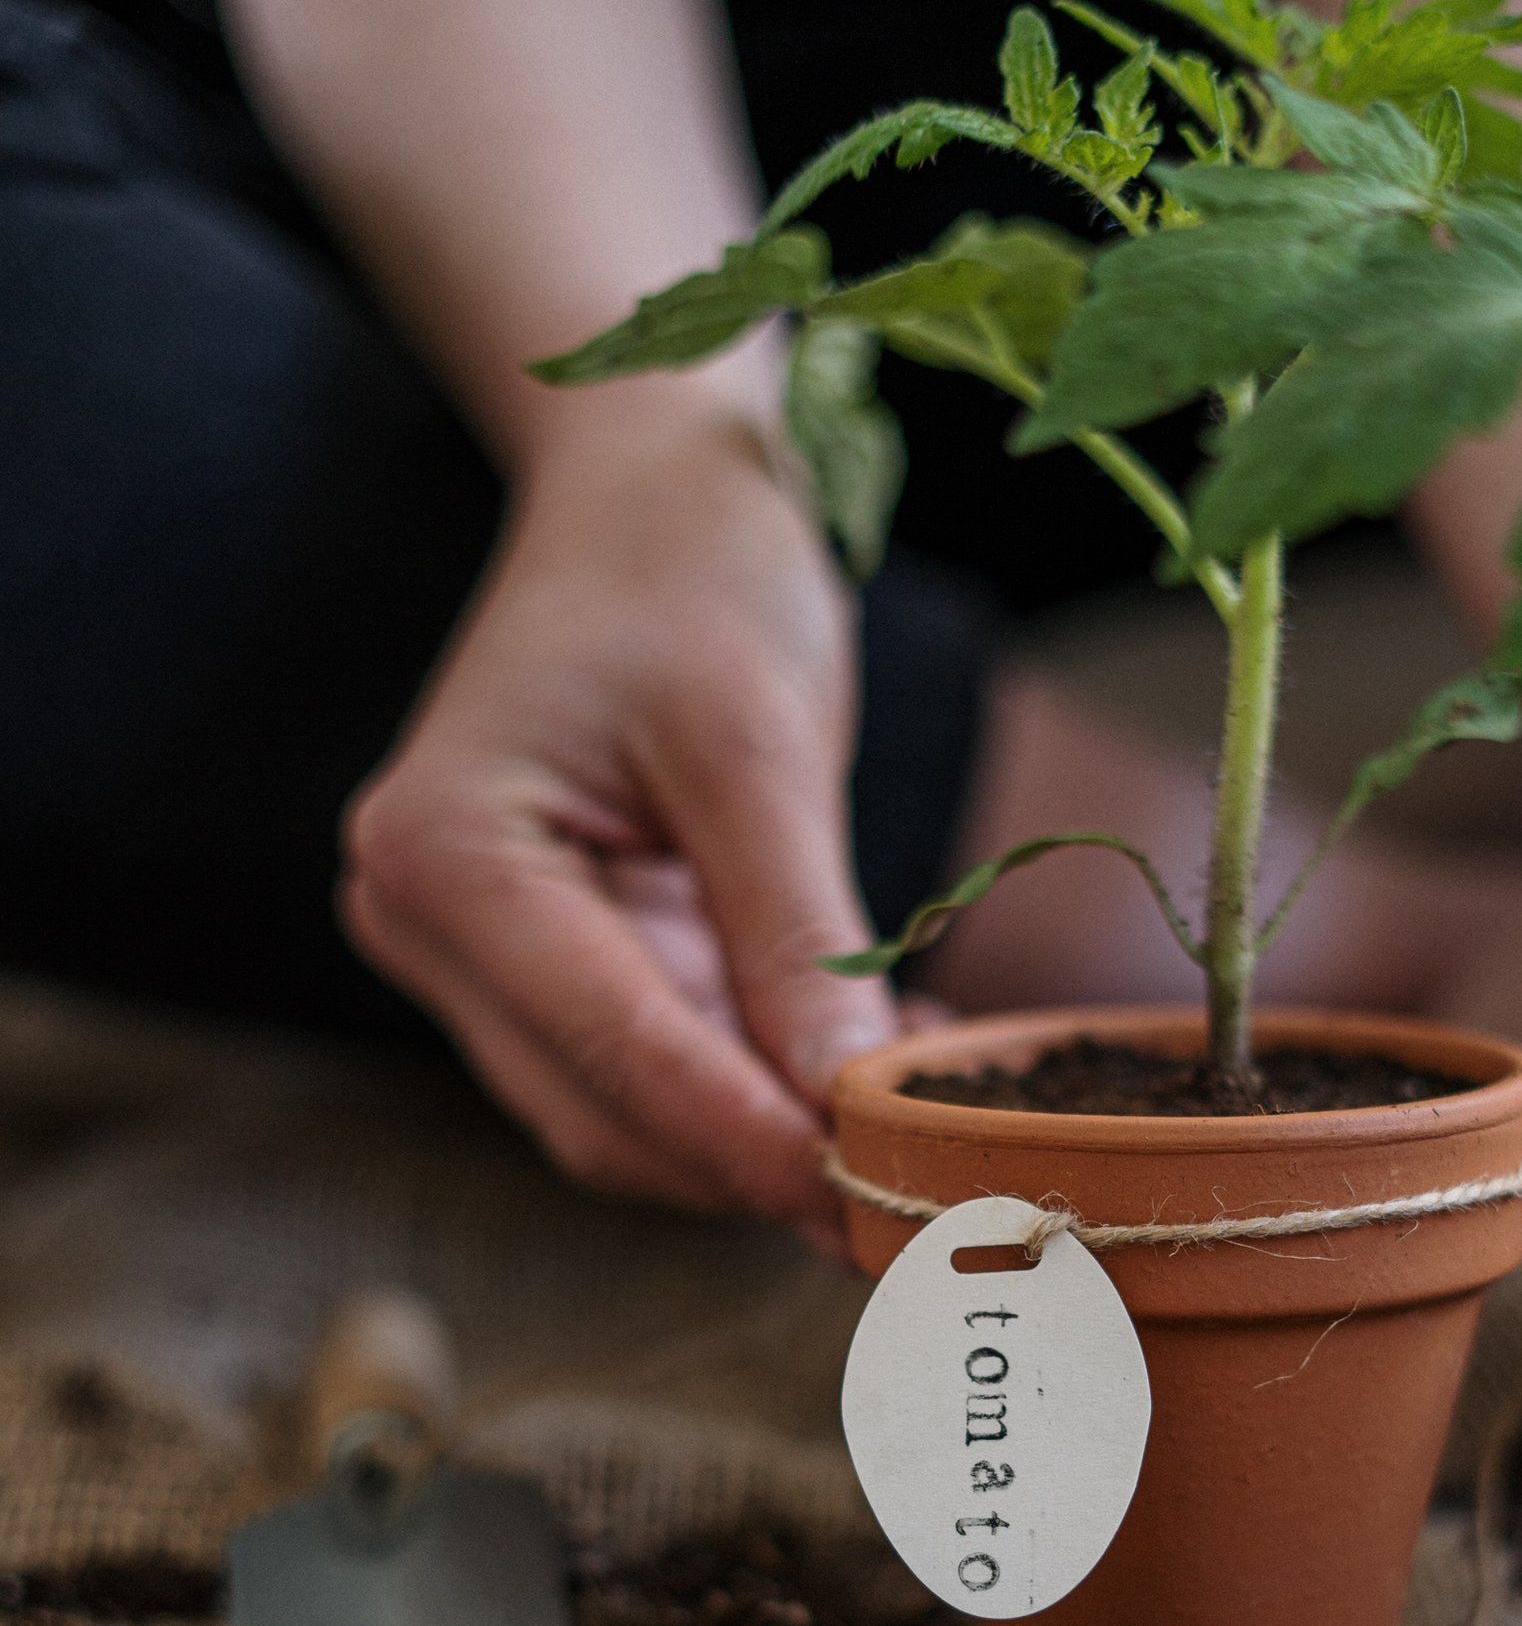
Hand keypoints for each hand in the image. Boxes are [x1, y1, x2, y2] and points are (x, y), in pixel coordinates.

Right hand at [340, 400, 894, 1246]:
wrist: (651, 492)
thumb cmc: (692, 570)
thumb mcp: (757, 741)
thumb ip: (794, 930)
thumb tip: (848, 1104)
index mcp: (444, 853)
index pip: (611, 1048)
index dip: (750, 1139)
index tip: (872, 1202)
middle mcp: (428, 920)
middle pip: (604, 1106)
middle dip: (759, 1157)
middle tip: (918, 1190)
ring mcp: (483, 947)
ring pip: (628, 1106)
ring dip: (766, 1129)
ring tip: (913, 1108)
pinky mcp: (552, 951)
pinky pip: (656, 1055)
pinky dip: (759, 1078)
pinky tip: (866, 1054)